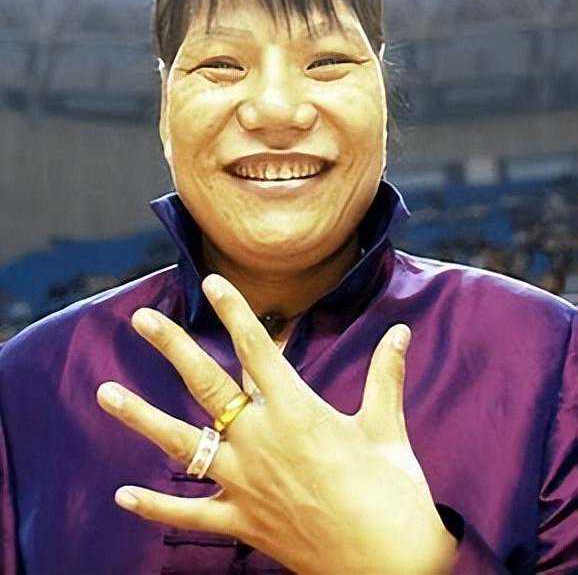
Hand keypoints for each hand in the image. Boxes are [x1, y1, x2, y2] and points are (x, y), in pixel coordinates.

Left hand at [96, 274, 456, 574]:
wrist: (391, 563)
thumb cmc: (393, 491)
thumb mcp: (388, 428)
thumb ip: (385, 375)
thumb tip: (402, 331)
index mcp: (297, 410)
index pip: (257, 349)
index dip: (234, 312)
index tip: (211, 282)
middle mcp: (261, 440)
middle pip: (207, 384)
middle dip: (173, 347)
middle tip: (141, 320)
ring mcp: (245, 482)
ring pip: (183, 444)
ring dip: (142, 417)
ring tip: (105, 393)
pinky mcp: (242, 521)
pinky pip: (190, 515)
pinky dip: (157, 506)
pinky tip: (123, 495)